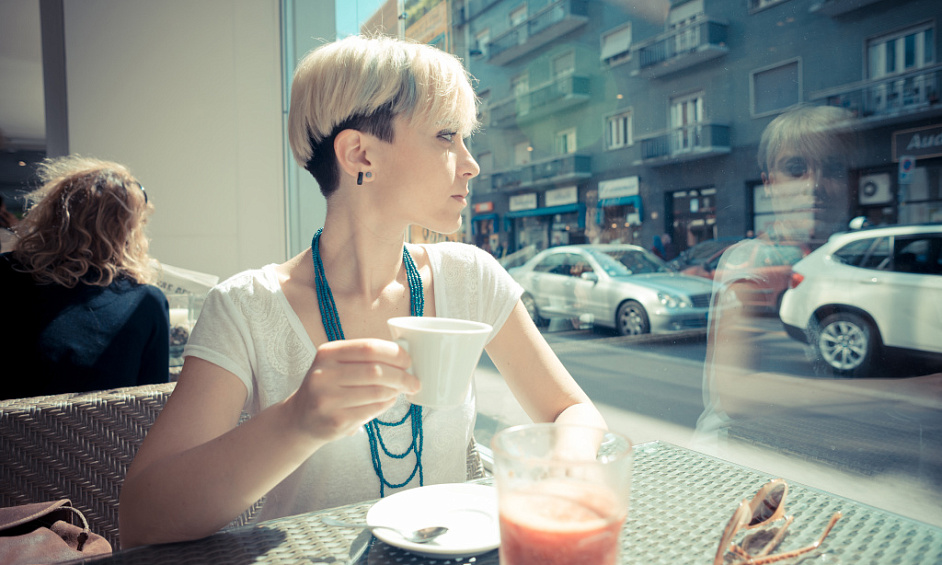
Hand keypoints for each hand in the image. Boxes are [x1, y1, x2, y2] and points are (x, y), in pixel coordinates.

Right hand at [285, 339, 419, 443]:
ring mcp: (327, 400)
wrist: (300, 418)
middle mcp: (323, 375)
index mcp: (327, 353)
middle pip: (376, 371)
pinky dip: (387, 405)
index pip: (369, 347)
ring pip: (377, 392)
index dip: (395, 353)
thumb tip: (404, 357)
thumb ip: (364, 358)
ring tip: (400, 391)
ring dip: (396, 391)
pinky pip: (373, 410)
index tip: (408, 361)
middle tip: (414, 381)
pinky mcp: (335, 421)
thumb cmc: (328, 387)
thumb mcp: (336, 364)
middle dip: (402, 376)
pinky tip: (388, 401)